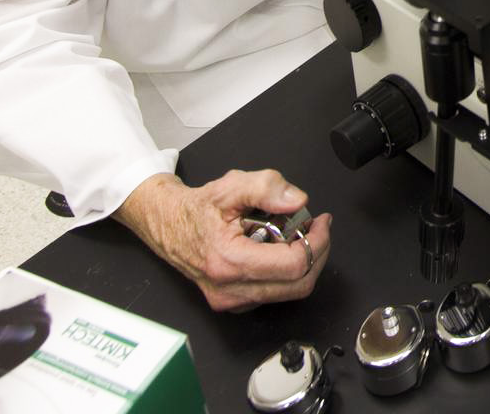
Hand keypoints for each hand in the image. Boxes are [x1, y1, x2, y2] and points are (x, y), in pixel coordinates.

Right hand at [115, 170, 332, 310]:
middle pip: (298, 285)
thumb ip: (267, 187)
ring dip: (303, 263)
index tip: (321, 222)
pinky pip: (274, 294)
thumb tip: (296, 200)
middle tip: (316, 228)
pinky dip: (287, 272)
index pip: (293, 265)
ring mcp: (232, 301)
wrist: (167, 224)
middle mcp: (230, 290)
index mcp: (229, 262)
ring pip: (289, 292)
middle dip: (317, 253)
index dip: (318, 242)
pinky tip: (279, 248)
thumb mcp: (231, 186)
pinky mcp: (234, 304)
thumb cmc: (197, 209)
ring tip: (296, 234)